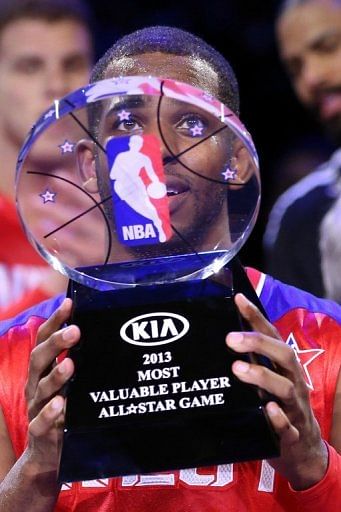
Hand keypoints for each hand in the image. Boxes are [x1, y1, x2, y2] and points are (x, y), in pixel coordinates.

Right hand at [24, 298, 79, 474]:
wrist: (47, 454)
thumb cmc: (65, 410)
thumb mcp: (70, 383)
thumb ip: (80, 361)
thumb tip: (105, 332)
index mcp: (41, 370)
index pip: (43, 340)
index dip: (54, 321)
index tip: (69, 303)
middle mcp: (35, 385)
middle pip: (38, 359)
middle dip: (56, 343)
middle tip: (75, 331)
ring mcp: (35, 408)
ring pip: (41, 388)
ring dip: (56, 375)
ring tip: (70, 364)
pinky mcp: (40, 433)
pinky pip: (41, 423)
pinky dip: (50, 413)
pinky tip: (60, 405)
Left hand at [226, 293, 327, 489]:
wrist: (303, 450)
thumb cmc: (279, 406)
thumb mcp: (267, 380)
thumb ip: (251, 360)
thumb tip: (224, 336)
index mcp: (285, 366)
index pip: (272, 336)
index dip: (256, 317)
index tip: (238, 300)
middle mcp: (293, 381)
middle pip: (283, 355)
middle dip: (258, 343)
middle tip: (230, 338)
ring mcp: (294, 408)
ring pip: (285, 387)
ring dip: (262, 375)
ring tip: (238, 368)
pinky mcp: (292, 434)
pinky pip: (288, 426)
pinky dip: (278, 417)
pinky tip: (266, 409)